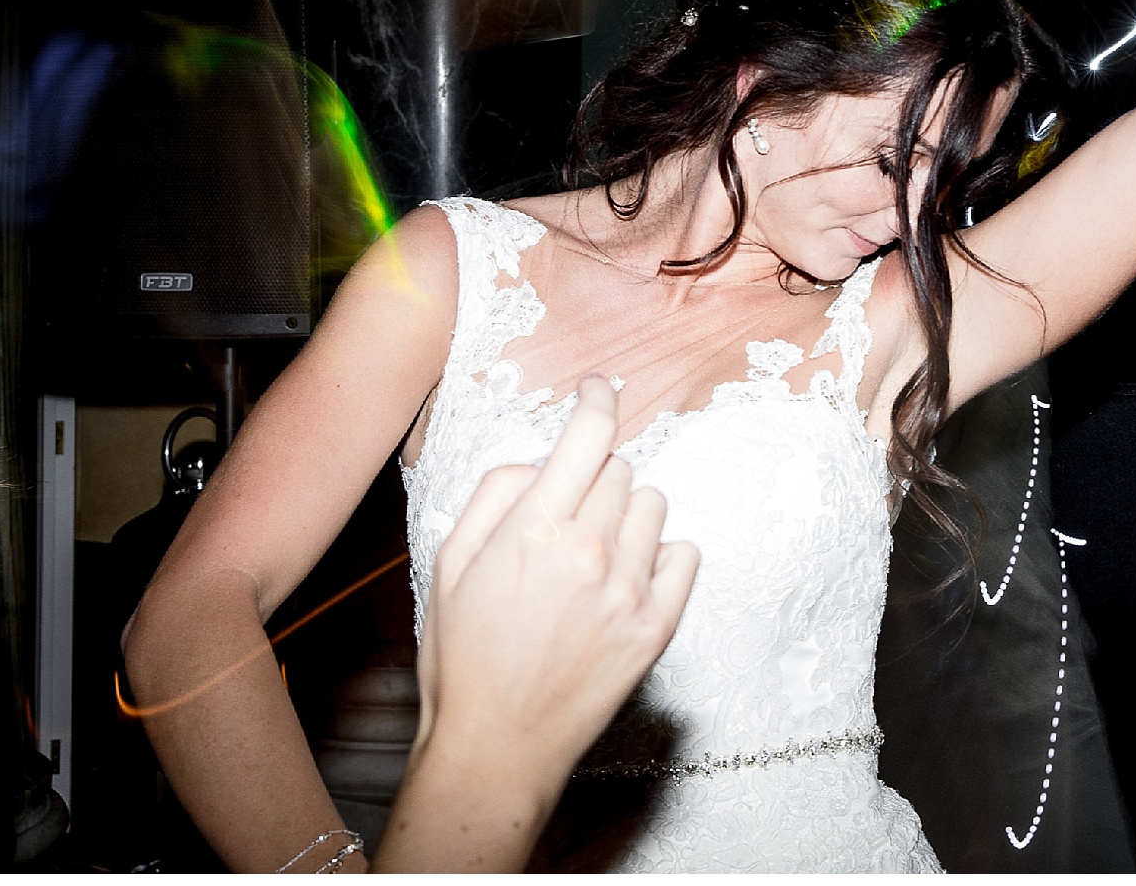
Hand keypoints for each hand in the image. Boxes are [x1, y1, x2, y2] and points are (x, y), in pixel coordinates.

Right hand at [379, 379, 697, 870]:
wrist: (495, 746)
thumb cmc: (464, 658)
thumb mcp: (451, 563)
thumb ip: (496, 495)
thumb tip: (540, 461)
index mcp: (534, 530)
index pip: (588, 435)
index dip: (597, 399)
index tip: (598, 389)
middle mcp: (589, 552)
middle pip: (620, 468)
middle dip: (594, 478)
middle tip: (567, 516)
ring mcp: (628, 590)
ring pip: (652, 504)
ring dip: (626, 513)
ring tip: (592, 555)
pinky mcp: (657, 626)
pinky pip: (684, 553)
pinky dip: (661, 555)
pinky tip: (626, 577)